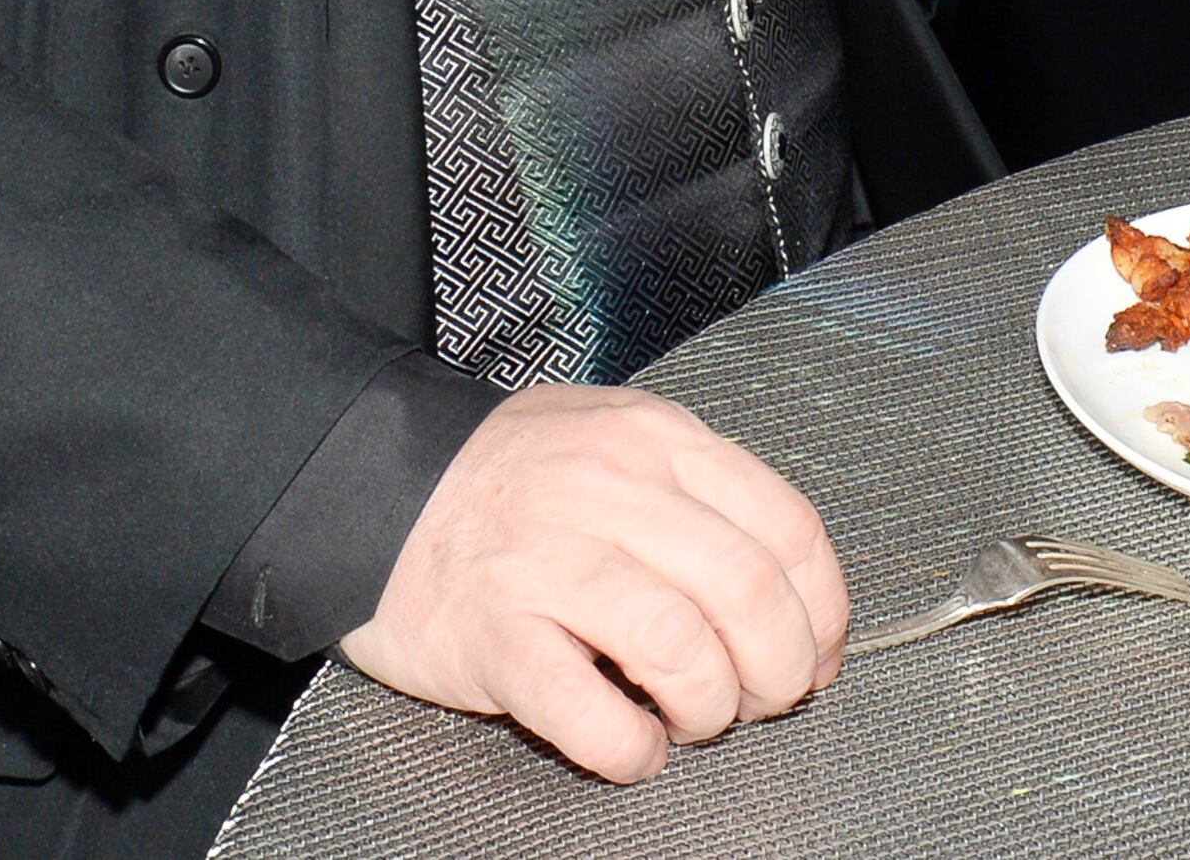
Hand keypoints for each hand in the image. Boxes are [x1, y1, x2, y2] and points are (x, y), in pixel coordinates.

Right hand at [342, 385, 847, 783]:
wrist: (366, 487)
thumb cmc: (506, 479)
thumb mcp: (614, 440)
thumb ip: (700, 497)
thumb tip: (796, 598)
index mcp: (654, 440)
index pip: (788, 528)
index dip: (823, 611)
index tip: (816, 652)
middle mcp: (608, 490)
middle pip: (749, 594)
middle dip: (778, 672)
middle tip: (758, 699)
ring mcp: (547, 562)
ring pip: (683, 650)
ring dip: (708, 709)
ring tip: (688, 718)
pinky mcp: (493, 636)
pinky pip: (592, 715)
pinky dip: (632, 749)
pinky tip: (631, 744)